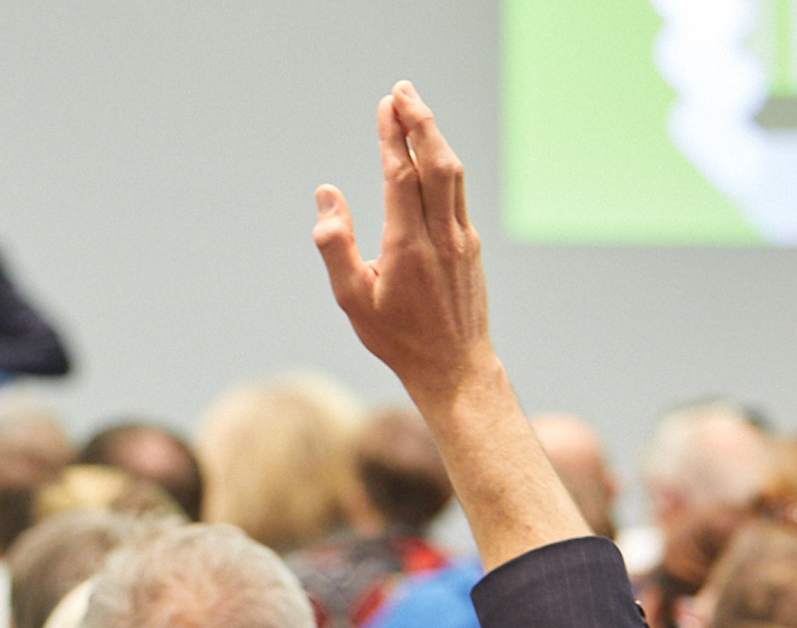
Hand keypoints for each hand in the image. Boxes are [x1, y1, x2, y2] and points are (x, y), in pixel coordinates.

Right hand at [313, 82, 582, 569]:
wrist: (454, 367)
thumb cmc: (397, 339)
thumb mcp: (352, 299)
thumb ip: (336, 245)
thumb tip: (326, 197)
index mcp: (408, 245)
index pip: (401, 176)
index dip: (393, 137)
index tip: (384, 106)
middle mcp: (441, 235)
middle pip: (435, 163)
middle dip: (419, 122)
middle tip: (402, 91)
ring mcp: (461, 238)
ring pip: (453, 174)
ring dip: (435, 137)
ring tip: (417, 110)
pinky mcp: (470, 246)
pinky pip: (458, 193)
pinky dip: (445, 164)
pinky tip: (434, 155)